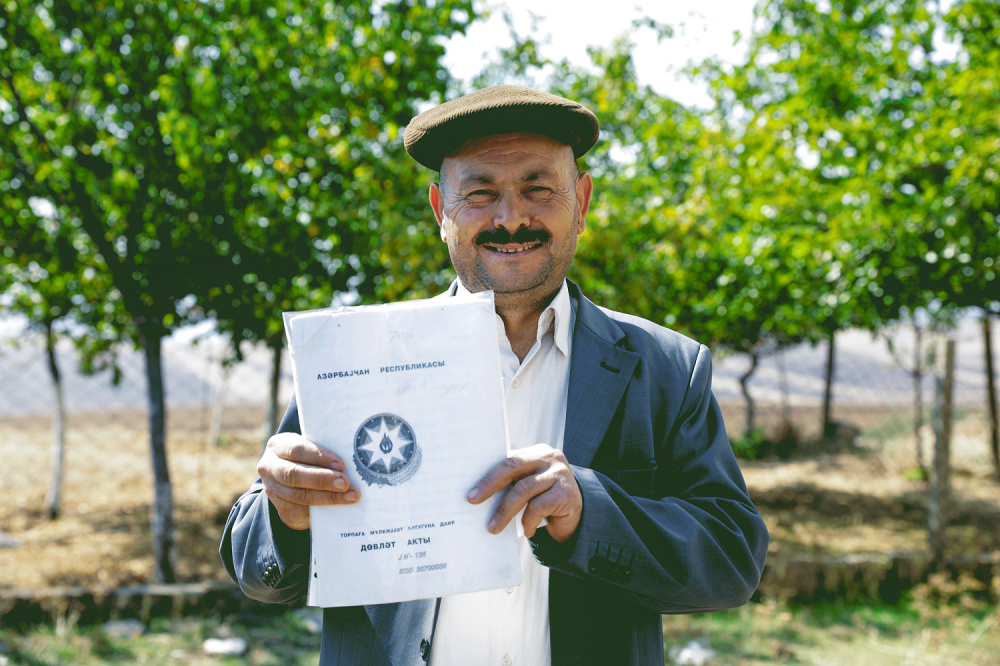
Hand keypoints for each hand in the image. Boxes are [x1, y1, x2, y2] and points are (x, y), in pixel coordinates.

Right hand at [258, 433, 360, 529]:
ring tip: (350, 496)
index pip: (296, 449)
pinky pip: (300, 511)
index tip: (340, 464)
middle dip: (322, 480)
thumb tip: (350, 460)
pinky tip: (339, 507)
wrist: (290, 479)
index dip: (319, 457)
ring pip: (298, 496)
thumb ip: (323, 452)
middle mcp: (269, 467)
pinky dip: (322, 509)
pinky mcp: (280, 508)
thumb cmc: (307, 457)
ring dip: (327, 497)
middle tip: (345, 483)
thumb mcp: (310, 448)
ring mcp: (272, 489)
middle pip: (294, 475)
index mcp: (277, 445)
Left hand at [467, 444, 581, 542]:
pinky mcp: (566, 493)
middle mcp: (549, 458)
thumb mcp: (529, 486)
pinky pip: (537, 507)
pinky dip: (527, 521)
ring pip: (523, 490)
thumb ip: (512, 482)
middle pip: (513, 468)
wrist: (577, 516)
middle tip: (473, 500)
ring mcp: (559, 474)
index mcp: (536, 452)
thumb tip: (479, 493)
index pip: (508, 459)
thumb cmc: (545, 499)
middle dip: (490, 485)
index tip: (470, 491)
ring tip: (493, 527)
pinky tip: (526, 531)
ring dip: (505, 511)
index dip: (488, 475)